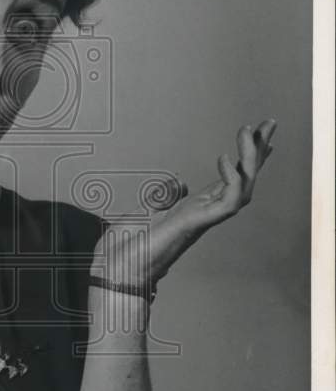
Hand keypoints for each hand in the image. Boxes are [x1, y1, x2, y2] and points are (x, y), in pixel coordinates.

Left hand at [92, 120, 276, 290]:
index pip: (230, 178)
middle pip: (244, 178)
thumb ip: (164, 196)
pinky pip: (228, 201)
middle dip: (258, 150)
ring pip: (243, 186)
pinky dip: (232, 179)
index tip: (260, 134)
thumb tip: (178, 184)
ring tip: (248, 131)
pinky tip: (224, 158)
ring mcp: (205, 218)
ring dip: (250, 158)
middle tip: (269, 122)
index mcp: (197, 207)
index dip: (246, 158)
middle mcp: (206, 212)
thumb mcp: (148, 210)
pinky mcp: (199, 223)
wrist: (120, 268)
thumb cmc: (131, 245)